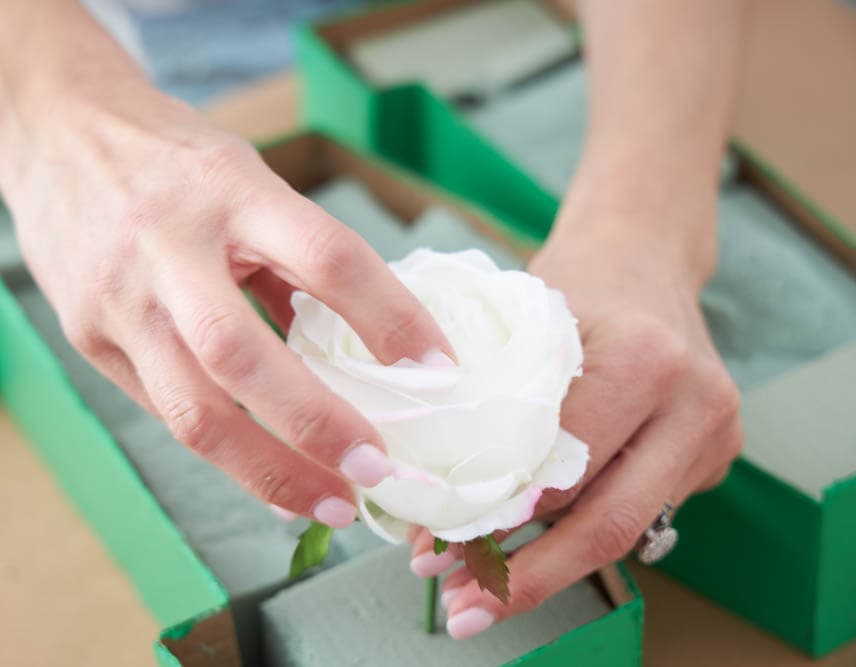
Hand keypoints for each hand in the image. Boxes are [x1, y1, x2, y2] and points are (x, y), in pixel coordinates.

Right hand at [0, 86, 452, 528]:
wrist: (52, 130)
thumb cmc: (171, 157)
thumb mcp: (244, 175)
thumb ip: (294, 253)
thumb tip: (363, 342)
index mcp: (230, 189)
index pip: (327, 257)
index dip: (391, 318)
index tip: (439, 371)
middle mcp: (167, 245)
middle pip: (243, 354)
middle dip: (317, 425)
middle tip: (377, 472)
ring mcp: (119, 298)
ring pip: (192, 409)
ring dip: (269, 470)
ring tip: (330, 504)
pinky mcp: (87, 337)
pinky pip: (165, 411)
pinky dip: (227, 454)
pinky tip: (271, 479)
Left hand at [407, 195, 742, 637]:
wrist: (645, 250)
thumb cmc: (574, 279)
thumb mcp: (524, 321)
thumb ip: (492, 404)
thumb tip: (430, 500)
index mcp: (645, 361)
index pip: (563, 469)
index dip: (497, 520)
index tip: (437, 552)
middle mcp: (694, 405)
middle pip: (606, 523)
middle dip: (528, 577)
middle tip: (462, 608)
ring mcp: (714, 436)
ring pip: (625, 529)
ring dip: (549, 567)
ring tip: (483, 593)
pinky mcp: (714, 456)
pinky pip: (640, 508)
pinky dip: (578, 532)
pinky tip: (531, 549)